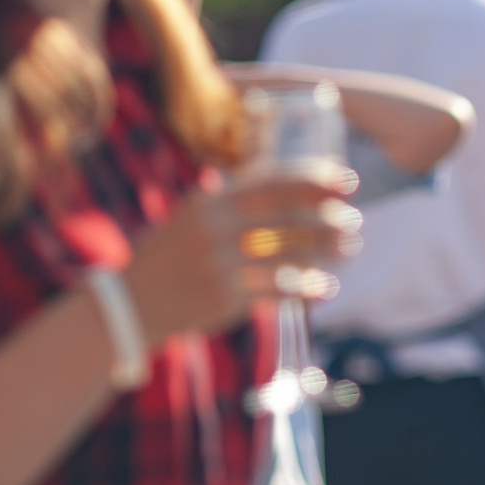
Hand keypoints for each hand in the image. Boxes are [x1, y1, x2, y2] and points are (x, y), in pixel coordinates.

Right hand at [126, 169, 360, 343]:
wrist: (129, 306)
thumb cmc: (166, 257)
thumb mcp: (189, 217)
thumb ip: (228, 198)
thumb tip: (278, 178)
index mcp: (208, 202)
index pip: (273, 183)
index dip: (315, 180)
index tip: (345, 180)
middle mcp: (215, 229)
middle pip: (287, 217)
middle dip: (327, 216)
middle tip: (355, 218)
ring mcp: (220, 265)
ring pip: (289, 254)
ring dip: (325, 252)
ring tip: (348, 250)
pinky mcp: (226, 298)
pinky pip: (278, 290)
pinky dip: (306, 288)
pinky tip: (326, 287)